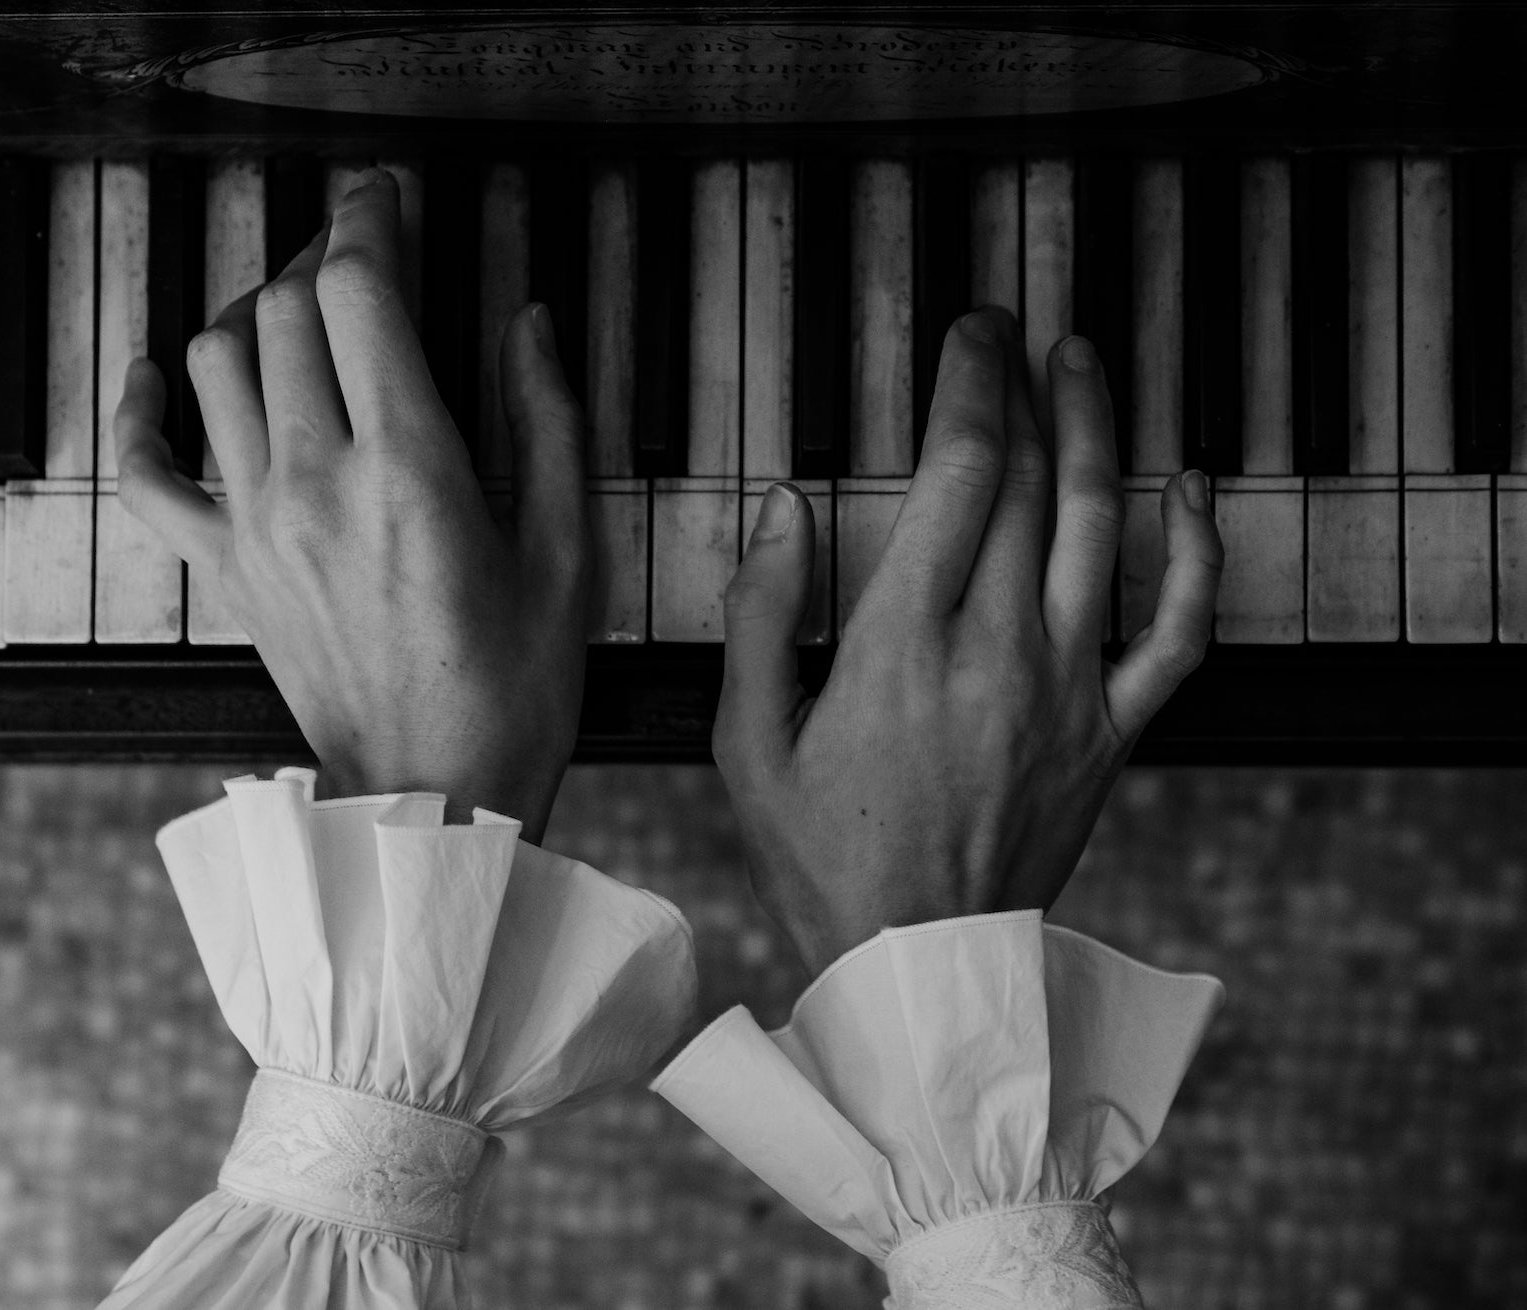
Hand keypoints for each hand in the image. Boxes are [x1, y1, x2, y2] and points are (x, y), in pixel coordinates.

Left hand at [114, 168, 589, 841]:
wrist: (434, 789)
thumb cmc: (511, 687)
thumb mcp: (567, 551)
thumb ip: (549, 423)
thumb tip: (529, 326)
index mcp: (412, 470)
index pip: (359, 294)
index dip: (370, 222)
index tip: (388, 201)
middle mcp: (320, 480)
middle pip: (286, 309)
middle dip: (324, 253)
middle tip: (365, 251)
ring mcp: (260, 523)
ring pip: (218, 361)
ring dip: (255, 309)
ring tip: (301, 308)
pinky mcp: (229, 568)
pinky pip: (147, 473)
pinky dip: (139, 412)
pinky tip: (159, 376)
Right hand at [713, 306, 1223, 978]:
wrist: (918, 962)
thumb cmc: (824, 854)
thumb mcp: (748, 741)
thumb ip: (762, 616)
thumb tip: (788, 507)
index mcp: (905, 643)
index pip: (958, 471)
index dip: (970, 382)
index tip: (968, 335)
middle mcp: (999, 647)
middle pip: (1031, 479)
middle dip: (1024, 385)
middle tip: (1012, 333)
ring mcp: (1068, 687)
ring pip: (1101, 526)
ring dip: (1099, 430)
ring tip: (1085, 365)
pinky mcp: (1112, 730)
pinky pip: (1180, 630)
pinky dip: (1195, 553)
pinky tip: (1188, 491)